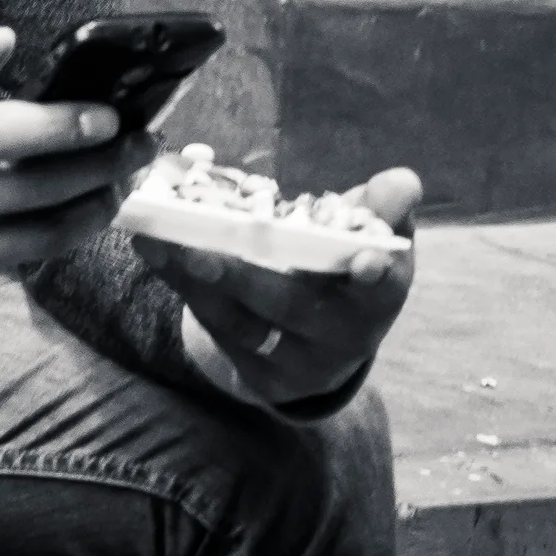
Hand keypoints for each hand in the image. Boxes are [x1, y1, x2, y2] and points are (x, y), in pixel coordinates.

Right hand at [0, 26, 155, 310]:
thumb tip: (5, 40)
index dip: (62, 127)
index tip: (109, 116)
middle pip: (36, 190)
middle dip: (103, 167)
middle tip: (143, 144)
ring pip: (42, 238)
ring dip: (94, 208)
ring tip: (122, 180)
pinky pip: (17, 262)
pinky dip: (52, 235)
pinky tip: (71, 208)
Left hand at [131, 167, 421, 405]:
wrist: (326, 334)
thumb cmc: (347, 264)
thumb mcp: (370, 232)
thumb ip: (381, 206)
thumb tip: (401, 182)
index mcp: (377, 299)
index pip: (381, 290)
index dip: (374, 276)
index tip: (364, 259)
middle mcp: (342, 340)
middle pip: (292, 308)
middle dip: (246, 278)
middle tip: (202, 249)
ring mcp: (297, 363)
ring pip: (241, 321)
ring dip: (195, 280)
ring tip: (159, 240)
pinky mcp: (257, 372)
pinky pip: (214, 327)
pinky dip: (182, 287)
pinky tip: (154, 251)